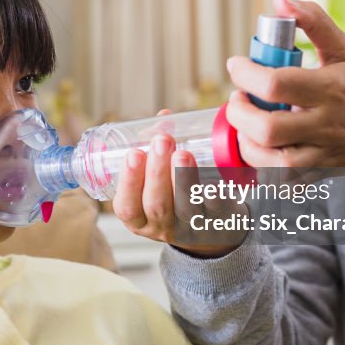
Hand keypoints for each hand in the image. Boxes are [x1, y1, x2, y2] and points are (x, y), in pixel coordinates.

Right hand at [111, 111, 244, 257]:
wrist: (210, 227)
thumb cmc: (174, 196)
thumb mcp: (156, 181)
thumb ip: (156, 150)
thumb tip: (164, 117)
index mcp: (139, 218)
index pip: (127, 206)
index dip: (128, 181)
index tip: (134, 153)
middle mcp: (162, 226)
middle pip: (156, 205)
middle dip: (157, 172)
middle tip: (162, 141)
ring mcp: (190, 227)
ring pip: (184, 208)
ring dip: (182, 179)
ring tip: (183, 153)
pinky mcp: (217, 222)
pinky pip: (216, 210)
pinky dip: (212, 195)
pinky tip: (212, 181)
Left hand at [227, 0, 344, 174]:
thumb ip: (314, 22)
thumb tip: (280, 0)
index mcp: (331, 89)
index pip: (277, 83)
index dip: (246, 74)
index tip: (238, 65)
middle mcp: (326, 124)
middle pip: (268, 129)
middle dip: (240, 113)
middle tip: (238, 98)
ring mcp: (322, 153)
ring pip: (272, 161)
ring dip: (246, 143)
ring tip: (245, 123)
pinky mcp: (318, 174)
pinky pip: (282, 180)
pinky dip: (262, 166)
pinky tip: (259, 146)